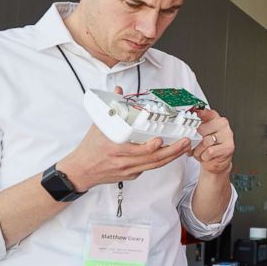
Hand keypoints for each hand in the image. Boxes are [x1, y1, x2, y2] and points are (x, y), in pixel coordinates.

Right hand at [59, 88, 189, 190]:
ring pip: (154, 165)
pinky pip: (149, 167)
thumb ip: (112, 108)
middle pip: (152, 159)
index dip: (149, 147)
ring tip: (184, 146)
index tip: (160, 139)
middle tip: (185, 141)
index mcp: (115, 149)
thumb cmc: (90, 148)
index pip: (136, 150)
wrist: (81, 171)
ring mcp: (129, 170)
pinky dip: (161, 160)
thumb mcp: (98, 126)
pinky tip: (171, 153)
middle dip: (172, 151)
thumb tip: (119, 90)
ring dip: (172, 156)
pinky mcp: (131, 175)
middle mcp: (123, 162)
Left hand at [191, 108, 233, 174]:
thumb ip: (196, 126)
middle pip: (202, 129)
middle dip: (197, 138)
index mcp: (216, 119)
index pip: (208, 112)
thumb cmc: (208, 147)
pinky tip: (206, 156)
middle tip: (198, 141)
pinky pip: (209, 151)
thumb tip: (185, 122)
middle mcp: (223, 126)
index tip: (194, 111)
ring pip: (205, 142)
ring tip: (201, 151)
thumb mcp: (201, 135)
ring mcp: (227, 136)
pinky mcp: (228, 148)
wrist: (216, 162)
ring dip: (199, 150)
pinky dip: (204, 156)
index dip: (200, 112)